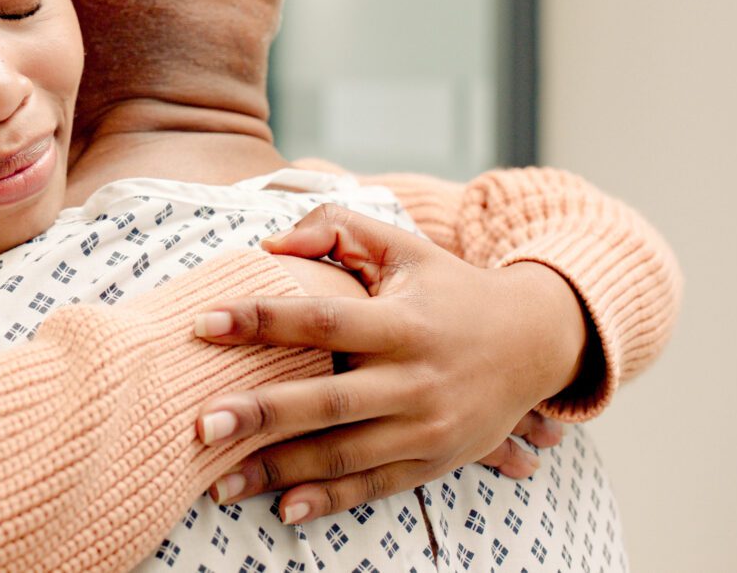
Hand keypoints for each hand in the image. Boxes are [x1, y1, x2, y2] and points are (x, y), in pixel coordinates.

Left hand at [192, 204, 584, 522]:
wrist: (537, 342)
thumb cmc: (451, 288)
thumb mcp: (402, 247)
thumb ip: (335, 229)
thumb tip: (270, 245)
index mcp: (404, 322)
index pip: (322, 320)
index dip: (261, 320)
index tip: (203, 322)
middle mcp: (415, 379)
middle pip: (327, 400)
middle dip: (260, 413)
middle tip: (199, 423)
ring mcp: (426, 428)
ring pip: (342, 455)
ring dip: (277, 471)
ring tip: (216, 480)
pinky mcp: (432, 462)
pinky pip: (373, 487)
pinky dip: (328, 501)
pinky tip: (283, 507)